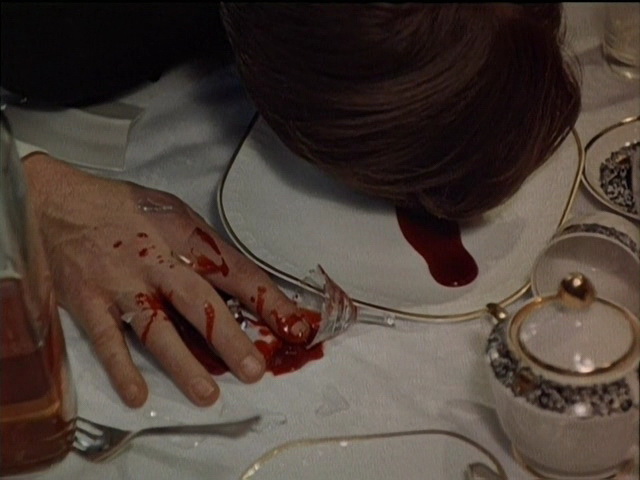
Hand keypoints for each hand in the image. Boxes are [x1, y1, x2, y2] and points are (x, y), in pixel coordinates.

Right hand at [24, 153, 310, 406]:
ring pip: (157, 327)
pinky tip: (137, 394)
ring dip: (183, 363)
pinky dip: (121, 368)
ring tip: (207, 394)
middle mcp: (157, 260)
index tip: (295, 325)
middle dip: (230, 338)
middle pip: (200, 302)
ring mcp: (121, 283)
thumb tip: (240, 287)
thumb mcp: (174, 213)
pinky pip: (107, 339)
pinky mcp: (88, 301)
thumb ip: (204, 250)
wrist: (56, 201)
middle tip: (255, 370)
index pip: (235, 271)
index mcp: (185, 235)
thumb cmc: (124, 208)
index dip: (268, 300)